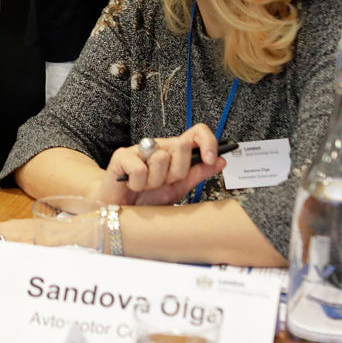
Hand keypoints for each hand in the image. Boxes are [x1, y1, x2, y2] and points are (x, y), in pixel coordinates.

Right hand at [97, 123, 225, 205]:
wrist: (120, 209)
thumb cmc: (148, 198)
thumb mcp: (178, 188)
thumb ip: (198, 174)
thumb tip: (221, 161)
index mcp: (175, 151)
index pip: (197, 132)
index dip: (207, 142)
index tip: (210, 159)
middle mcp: (159, 146)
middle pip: (182, 146)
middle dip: (177, 172)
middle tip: (165, 182)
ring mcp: (140, 148)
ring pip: (161, 159)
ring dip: (155, 182)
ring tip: (147, 187)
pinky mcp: (122, 156)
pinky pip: (141, 170)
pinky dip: (139, 185)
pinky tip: (133, 186)